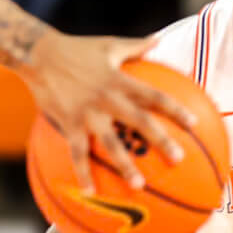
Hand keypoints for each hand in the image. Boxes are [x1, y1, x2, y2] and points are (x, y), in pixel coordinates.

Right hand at [17, 32, 197, 188]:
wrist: (38, 54)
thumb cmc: (76, 48)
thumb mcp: (109, 45)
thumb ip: (136, 46)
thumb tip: (158, 39)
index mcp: (120, 80)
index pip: (154, 96)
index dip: (175, 109)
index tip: (193, 123)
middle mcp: (107, 98)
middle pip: (139, 122)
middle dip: (160, 140)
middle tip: (179, 159)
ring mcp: (88, 113)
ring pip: (110, 143)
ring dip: (125, 165)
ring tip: (139, 185)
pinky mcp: (69, 123)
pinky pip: (77, 153)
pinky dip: (83, 173)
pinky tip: (90, 193)